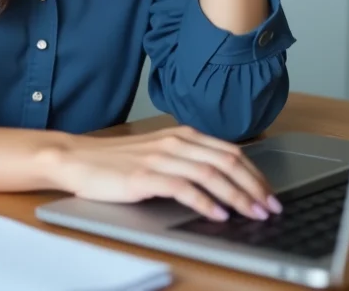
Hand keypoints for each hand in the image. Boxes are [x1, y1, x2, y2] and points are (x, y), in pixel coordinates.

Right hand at [46, 125, 282, 221]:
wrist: (77, 158)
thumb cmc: (116, 161)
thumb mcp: (158, 153)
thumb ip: (188, 160)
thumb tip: (224, 181)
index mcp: (182, 135)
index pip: (230, 152)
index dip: (255, 173)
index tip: (271, 193)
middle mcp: (175, 142)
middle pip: (227, 162)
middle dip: (254, 186)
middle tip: (271, 207)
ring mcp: (159, 158)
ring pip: (210, 174)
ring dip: (237, 196)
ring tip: (253, 213)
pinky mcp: (144, 176)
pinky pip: (182, 188)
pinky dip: (205, 202)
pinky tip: (218, 215)